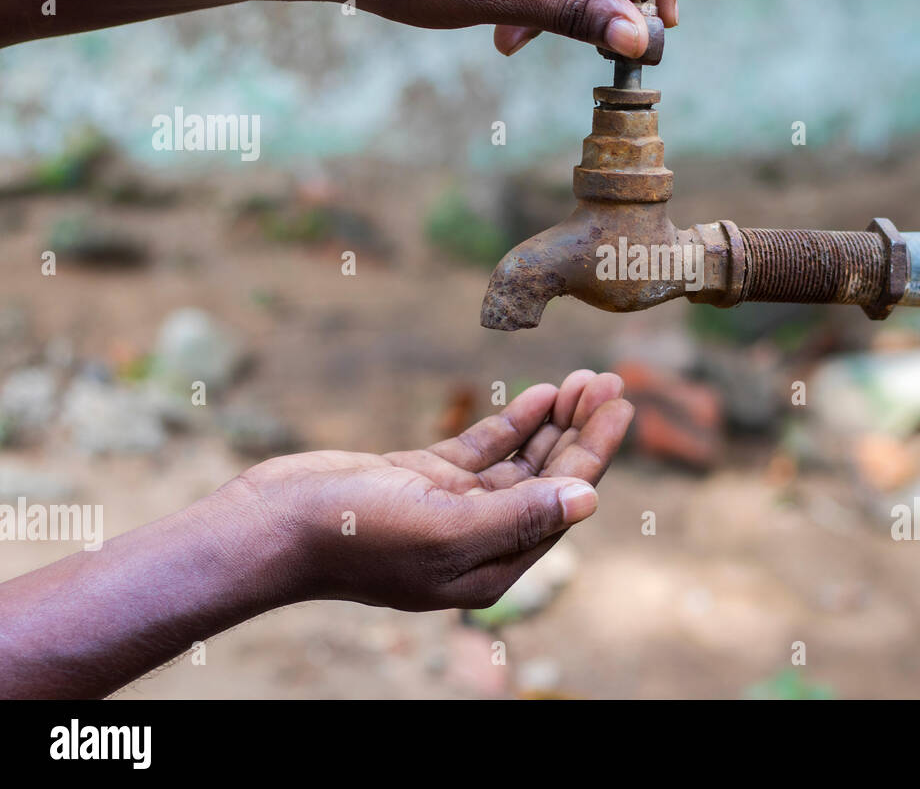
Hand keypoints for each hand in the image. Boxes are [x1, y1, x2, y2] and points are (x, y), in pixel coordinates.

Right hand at [227, 370, 631, 610]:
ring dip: (554, 421)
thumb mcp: (443, 529)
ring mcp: (452, 508)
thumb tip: (589, 500)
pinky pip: (485, 450)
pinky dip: (514, 422)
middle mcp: (479, 541)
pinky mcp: (425, 480)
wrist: (271, 524)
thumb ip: (518, 516)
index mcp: (491, 566)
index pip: (561, 502)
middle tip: (613, 380)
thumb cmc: (353, 536)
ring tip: (585, 379)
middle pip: (548, 479)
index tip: (622, 406)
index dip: (595, 453)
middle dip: (582, 431)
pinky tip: (541, 394)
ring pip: (521, 461)